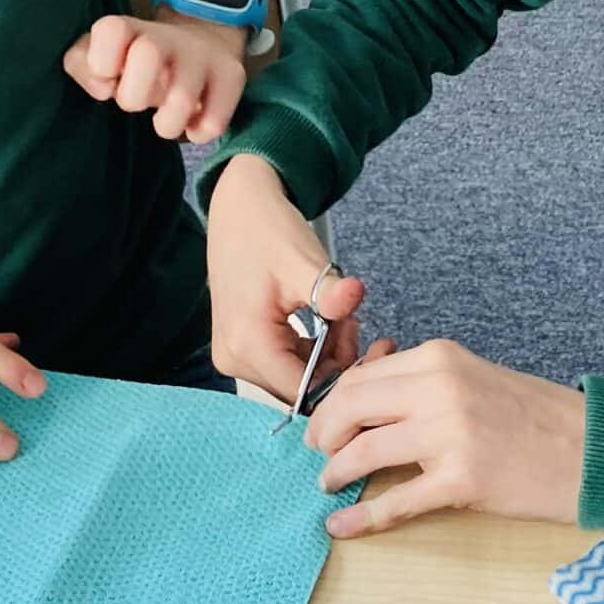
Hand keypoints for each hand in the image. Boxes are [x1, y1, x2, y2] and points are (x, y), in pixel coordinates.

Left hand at [61, 11, 248, 143]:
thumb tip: (102, 86)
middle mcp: (169, 36)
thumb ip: (82, 65)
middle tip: (139, 100)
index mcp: (131, 29)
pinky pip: (213, 122)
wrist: (203, 43)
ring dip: (167, 123)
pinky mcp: (232, 76)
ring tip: (166, 119)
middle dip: (134, 95)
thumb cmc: (139, 62)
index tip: (110, 78)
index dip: (102, 63)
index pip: (111, 30)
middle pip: (147, 54)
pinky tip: (192, 123)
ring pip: (182, 98)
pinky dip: (198, 132)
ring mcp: (203, 55)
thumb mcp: (103, 56)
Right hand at [204, 154, 370, 399]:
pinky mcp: (240, 348)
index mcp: (248, 344)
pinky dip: (311, 350)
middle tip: (354, 323)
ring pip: (295, 379)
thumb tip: (354, 297)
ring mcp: (234, 355)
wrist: (239, 209)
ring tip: (341, 316)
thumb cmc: (268, 231)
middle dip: (336, 364)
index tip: (369, 348)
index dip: (343, 379)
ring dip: (326, 355)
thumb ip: (330, 290)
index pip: (305, 393)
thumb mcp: (305, 262)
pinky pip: (284, 365)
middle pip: (300, 390)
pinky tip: (325, 321)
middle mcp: (234, 359)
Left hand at [306, 339, 584, 537]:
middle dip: (324, 434)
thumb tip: (368, 392)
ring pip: (364, 452)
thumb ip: (424, 382)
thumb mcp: (476, 379)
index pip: (361, 376)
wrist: (594, 448)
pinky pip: (396, 501)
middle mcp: (440, 389)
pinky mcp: (462, 480)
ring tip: (331, 484)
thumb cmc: (538, 417)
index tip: (325, 424)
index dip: (332, 404)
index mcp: (441, 358)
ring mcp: (450, 435)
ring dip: (336, 471)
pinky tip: (341, 525)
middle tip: (319, 453)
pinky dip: (362, 517)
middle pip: (351, 407)